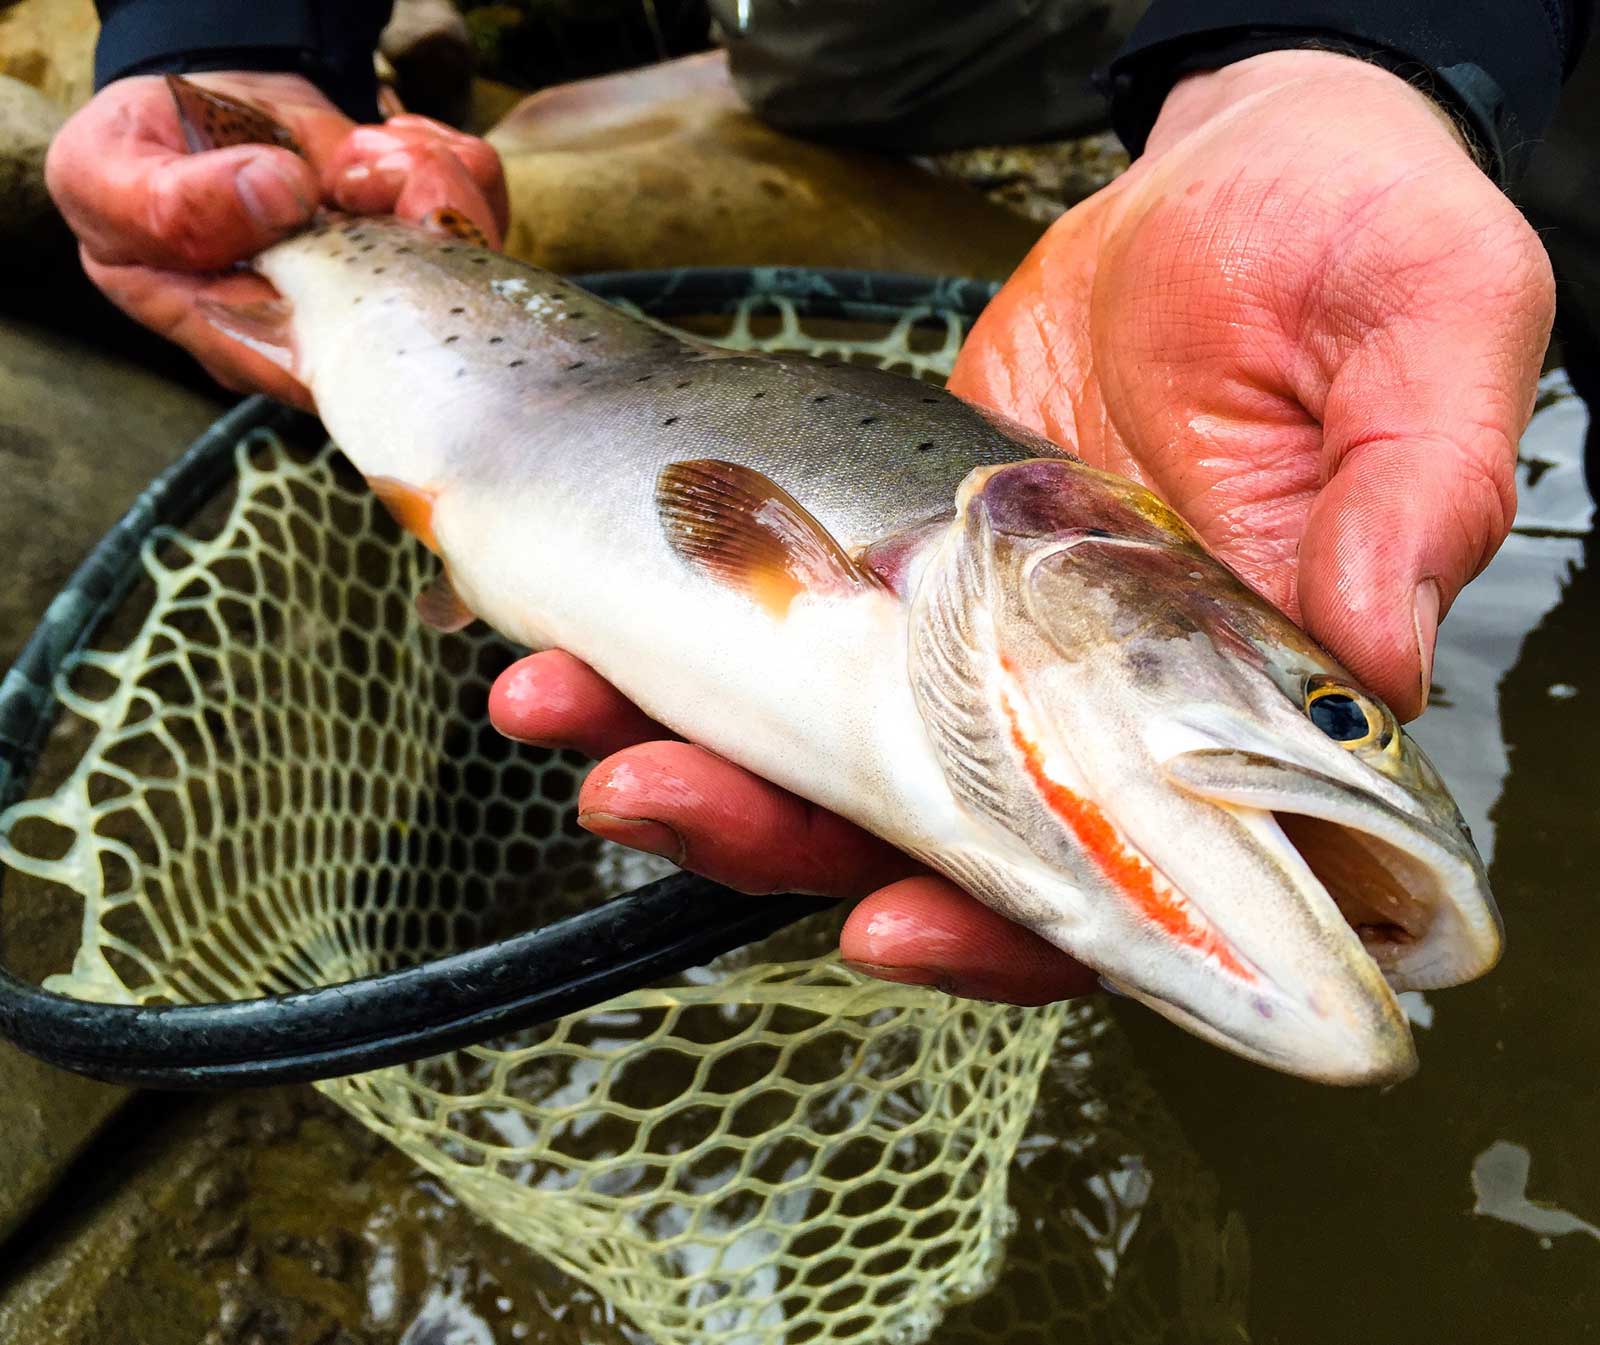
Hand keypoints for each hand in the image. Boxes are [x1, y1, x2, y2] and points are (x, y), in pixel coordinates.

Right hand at [46, 71, 507, 407]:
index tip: (323, 202)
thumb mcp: (106, 176)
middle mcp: (337, 330)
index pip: (334, 366)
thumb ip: (169, 204)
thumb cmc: (137, 164)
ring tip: (365, 152)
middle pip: (430, 317)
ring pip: (465, 254)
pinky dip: (446, 156)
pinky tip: (390, 143)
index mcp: (251, 342)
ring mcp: (389, 281)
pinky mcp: (423, 230)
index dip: (357, 297)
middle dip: (417, 221)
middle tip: (361, 170)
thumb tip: (275, 197)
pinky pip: (477, 201)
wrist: (190, 102)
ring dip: (428, 179)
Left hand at [489, 51, 1551, 1005]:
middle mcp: (1082, 703)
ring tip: (557, 698)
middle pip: (920, 835)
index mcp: (1228, 707)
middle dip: (770, 835)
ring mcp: (974, 637)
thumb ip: (1411, 489)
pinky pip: (782, 618)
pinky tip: (579, 610)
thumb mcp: (1430, 332)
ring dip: (687, 743)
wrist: (1243, 184)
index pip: (1122, 879)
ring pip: (823, 746)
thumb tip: (1380, 644)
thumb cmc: (1359, 252)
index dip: (1012, 929)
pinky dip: (677, 627)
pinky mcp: (893, 554)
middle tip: (639, 789)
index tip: (889, 921)